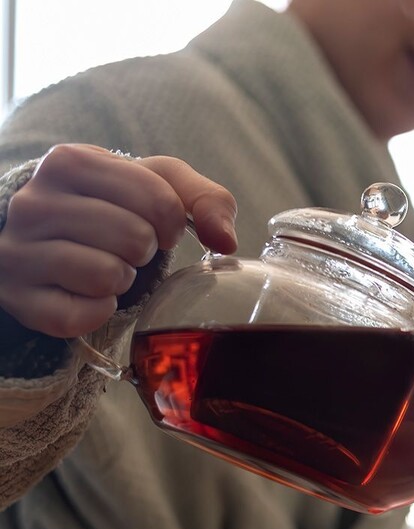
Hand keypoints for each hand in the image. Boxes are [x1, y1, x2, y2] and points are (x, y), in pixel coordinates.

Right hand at [0, 144, 237, 338]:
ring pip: (107, 276)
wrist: (48, 237)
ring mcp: (18, 250)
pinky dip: (98, 311)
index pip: (158, 199)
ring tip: (106, 265)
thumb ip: (205, 199)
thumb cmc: (113, 205)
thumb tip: (226, 241)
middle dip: (145, 250)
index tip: (156, 224)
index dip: (172, 221)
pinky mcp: (19, 298)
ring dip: (122, 279)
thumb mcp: (157, 185)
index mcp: (70, 161)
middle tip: (127, 246)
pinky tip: (87, 293)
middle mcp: (34, 202)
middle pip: (135, 239)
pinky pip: (80, 315)